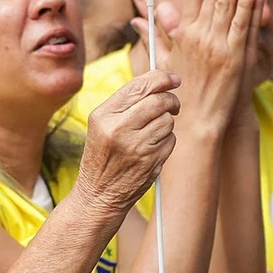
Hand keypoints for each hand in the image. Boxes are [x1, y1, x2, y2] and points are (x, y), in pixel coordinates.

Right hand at [77, 69, 180, 214]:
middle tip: (172, 103)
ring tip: (154, 131)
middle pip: (158, 101)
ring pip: (167, 120)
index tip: (173, 79)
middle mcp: (118, 129)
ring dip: (167, 122)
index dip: (161, 77)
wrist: (98, 195)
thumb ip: (126, 102)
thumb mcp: (102, 124)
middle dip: (171, 99)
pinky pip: (171, 139)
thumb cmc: (103, 154)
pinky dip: (167, 140)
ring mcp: (136, 147)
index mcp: (103, 115)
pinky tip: (152, 148)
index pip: (140, 85)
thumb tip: (160, 80)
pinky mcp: (151, 162)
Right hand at [138, 0, 258, 129]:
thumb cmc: (179, 93)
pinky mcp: (235, 57)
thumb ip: (163, 31)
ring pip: (229, 3)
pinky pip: (243, 25)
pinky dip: (249, 5)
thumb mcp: (166, 59)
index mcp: (183, 33)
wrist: (195, 123)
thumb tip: (153, 10)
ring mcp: (218, 45)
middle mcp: (199, 35)